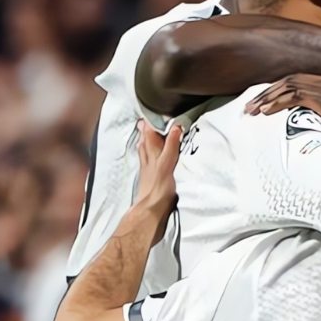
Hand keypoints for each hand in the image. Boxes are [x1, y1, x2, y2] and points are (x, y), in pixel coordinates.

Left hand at [133, 121, 180, 242]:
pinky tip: (150, 157)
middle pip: (146, 140)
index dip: (151, 121)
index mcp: (152, 152)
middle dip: (147, 130)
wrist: (150, 209)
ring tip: (146, 134)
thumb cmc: (158, 187)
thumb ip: (171, 145)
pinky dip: (148, 155)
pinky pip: (147, 161)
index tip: (155, 111)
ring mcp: (148, 168)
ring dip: (146, 141)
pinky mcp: (150, 178)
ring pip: (145, 150)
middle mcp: (148, 158)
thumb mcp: (167, 163)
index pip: (149, 132)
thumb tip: (175, 127)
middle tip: (148, 119)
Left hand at [245, 75, 320, 141]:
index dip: (279, 89)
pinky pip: (297, 98)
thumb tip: (316, 123)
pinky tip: (266, 112)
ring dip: (269, 98)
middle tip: (250, 106)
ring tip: (253, 110)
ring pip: (291, 86)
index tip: (263, 102)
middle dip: (269, 92)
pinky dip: (278, 104)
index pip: (302, 80)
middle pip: (293, 80)